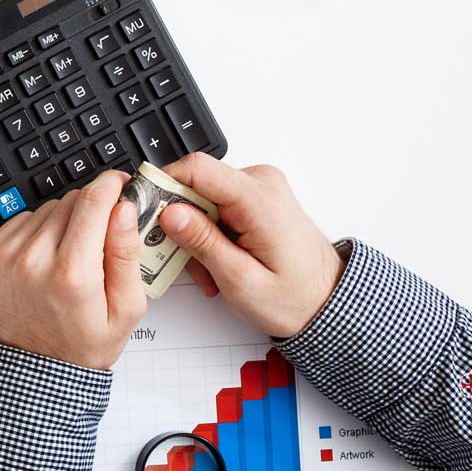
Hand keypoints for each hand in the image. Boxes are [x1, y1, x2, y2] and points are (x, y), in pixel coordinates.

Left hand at [0, 170, 144, 370]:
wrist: (33, 369)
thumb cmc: (81, 345)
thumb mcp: (126, 310)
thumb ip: (127, 254)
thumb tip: (124, 209)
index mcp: (71, 274)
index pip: (93, 201)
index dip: (113, 185)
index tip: (122, 186)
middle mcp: (33, 260)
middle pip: (72, 200)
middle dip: (93, 210)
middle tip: (102, 237)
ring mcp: (6, 256)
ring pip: (48, 208)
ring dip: (66, 221)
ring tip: (74, 256)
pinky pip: (23, 220)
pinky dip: (40, 230)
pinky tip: (49, 257)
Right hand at [158, 154, 346, 337]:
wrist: (329, 302)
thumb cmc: (295, 297)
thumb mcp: (240, 280)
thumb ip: (203, 243)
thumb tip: (169, 212)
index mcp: (258, 199)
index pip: (196, 168)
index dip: (161, 184)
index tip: (142, 210)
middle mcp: (261, 184)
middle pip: (195, 184)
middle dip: (178, 222)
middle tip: (179, 258)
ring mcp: (260, 189)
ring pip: (202, 198)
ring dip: (194, 233)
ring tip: (207, 271)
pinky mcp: (256, 198)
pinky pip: (216, 205)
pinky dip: (209, 232)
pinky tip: (217, 261)